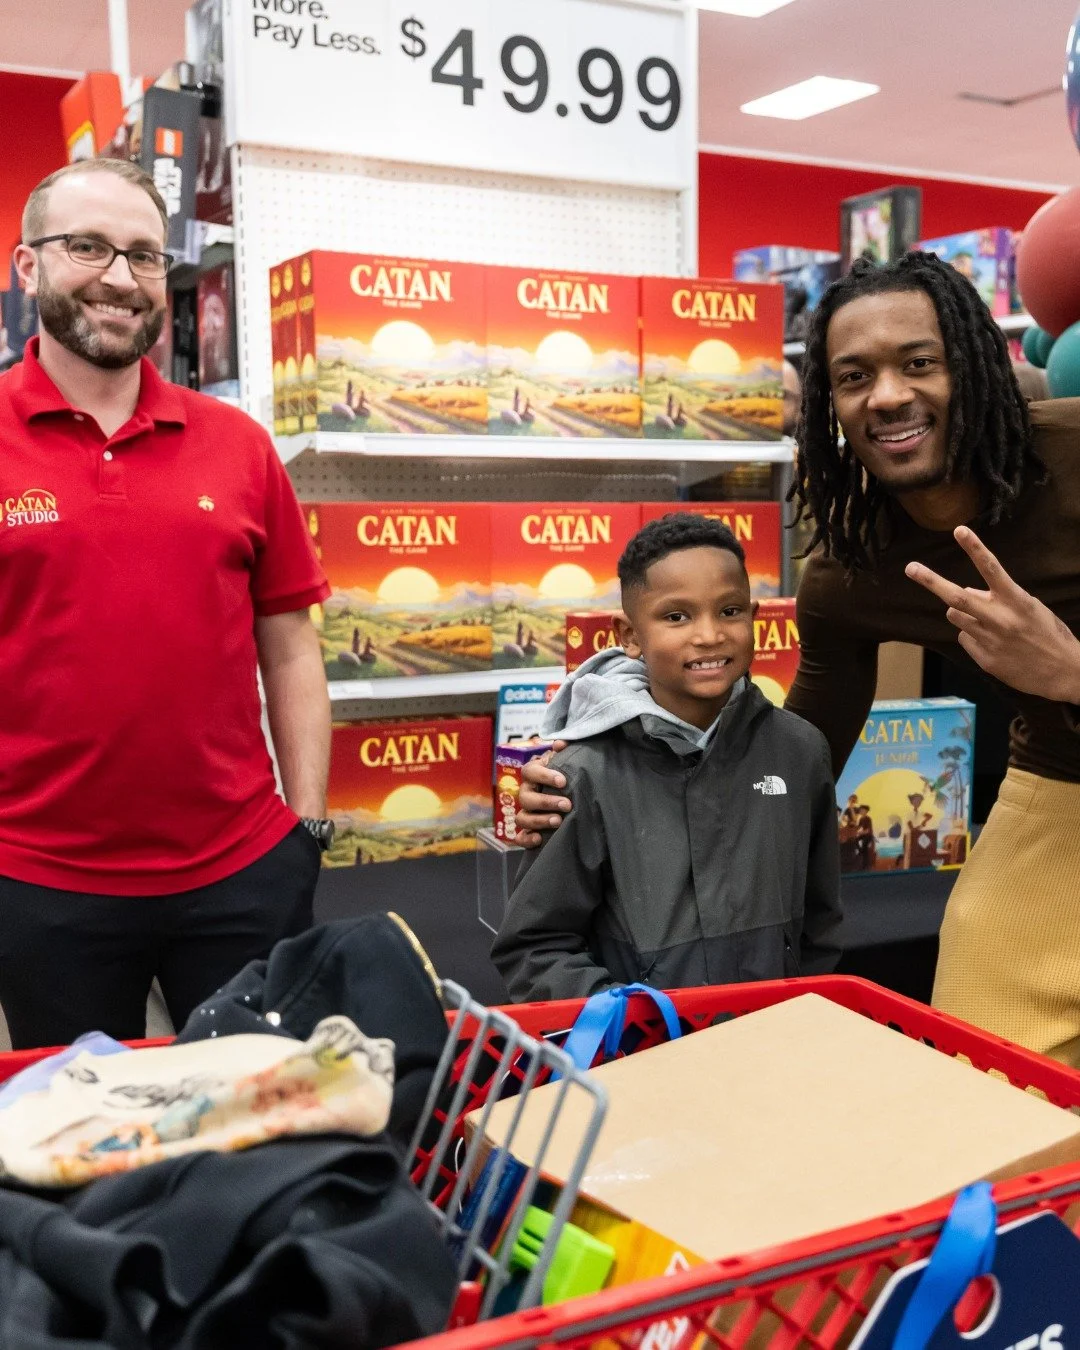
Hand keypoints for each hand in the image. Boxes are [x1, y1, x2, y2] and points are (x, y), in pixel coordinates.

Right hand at [514, 742, 570, 847]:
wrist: (567, 791)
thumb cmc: (564, 774)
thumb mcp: (565, 760)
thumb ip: (563, 752)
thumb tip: (561, 743)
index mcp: (532, 774)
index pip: (530, 771)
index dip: (544, 776)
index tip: (563, 781)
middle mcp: (526, 792)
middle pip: (525, 798)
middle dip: (546, 802)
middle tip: (567, 805)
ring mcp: (525, 812)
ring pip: (522, 818)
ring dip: (539, 820)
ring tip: (558, 822)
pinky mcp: (528, 830)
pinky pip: (520, 837)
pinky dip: (527, 839)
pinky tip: (540, 839)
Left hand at [905, 526, 1079, 704]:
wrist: (1062, 672)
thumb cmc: (1047, 634)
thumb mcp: (1029, 607)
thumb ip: (999, 597)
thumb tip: (969, 591)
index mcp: (1017, 602)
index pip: (992, 569)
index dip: (975, 548)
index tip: (959, 530)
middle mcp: (1000, 619)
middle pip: (956, 597)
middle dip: (931, 581)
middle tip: (911, 568)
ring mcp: (989, 640)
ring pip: (956, 616)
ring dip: (961, 611)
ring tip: (984, 619)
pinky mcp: (984, 659)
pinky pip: (964, 638)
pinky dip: (971, 635)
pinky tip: (993, 642)